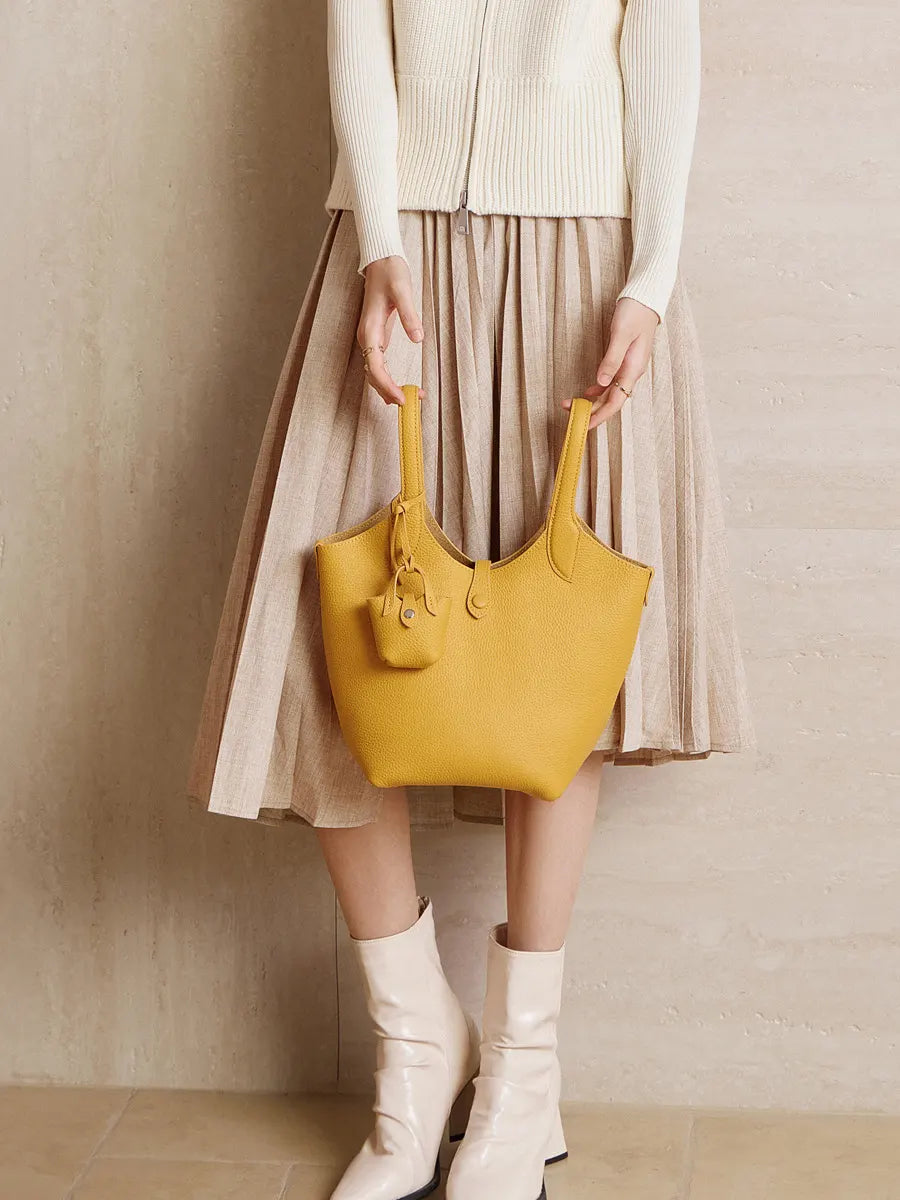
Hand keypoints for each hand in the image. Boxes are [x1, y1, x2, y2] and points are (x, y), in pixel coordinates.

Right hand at [357, 255, 424, 405]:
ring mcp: (371, 339)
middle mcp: (367, 338)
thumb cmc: (390, 273)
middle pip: (373, 375)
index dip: (387, 385)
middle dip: (389, 391)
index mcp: (370, 330)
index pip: (375, 366)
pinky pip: (379, 364)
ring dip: (388, 388)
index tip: (401, 397)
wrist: (381, 261)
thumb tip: (418, 338)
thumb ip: (409, 315)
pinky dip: (388, 378)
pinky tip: (400, 387)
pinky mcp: (377, 337)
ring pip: (374, 372)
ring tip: (410, 398)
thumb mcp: (403, 291)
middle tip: (410, 403)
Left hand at [562, 297, 658, 428]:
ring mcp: (628, 368)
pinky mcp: (624, 361)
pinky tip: (587, 393)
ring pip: (610, 393)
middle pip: (612, 401)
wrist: (645, 298)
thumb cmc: (634, 313)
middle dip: (591, 411)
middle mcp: (631, 372)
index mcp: (633, 369)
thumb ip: (611, 359)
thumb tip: (601, 383)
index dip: (600, 416)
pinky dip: (598, 390)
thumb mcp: (621, 334)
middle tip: (569, 415)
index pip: (616, 402)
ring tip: (572, 406)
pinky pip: (611, 382)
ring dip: (592, 401)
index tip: (584, 424)